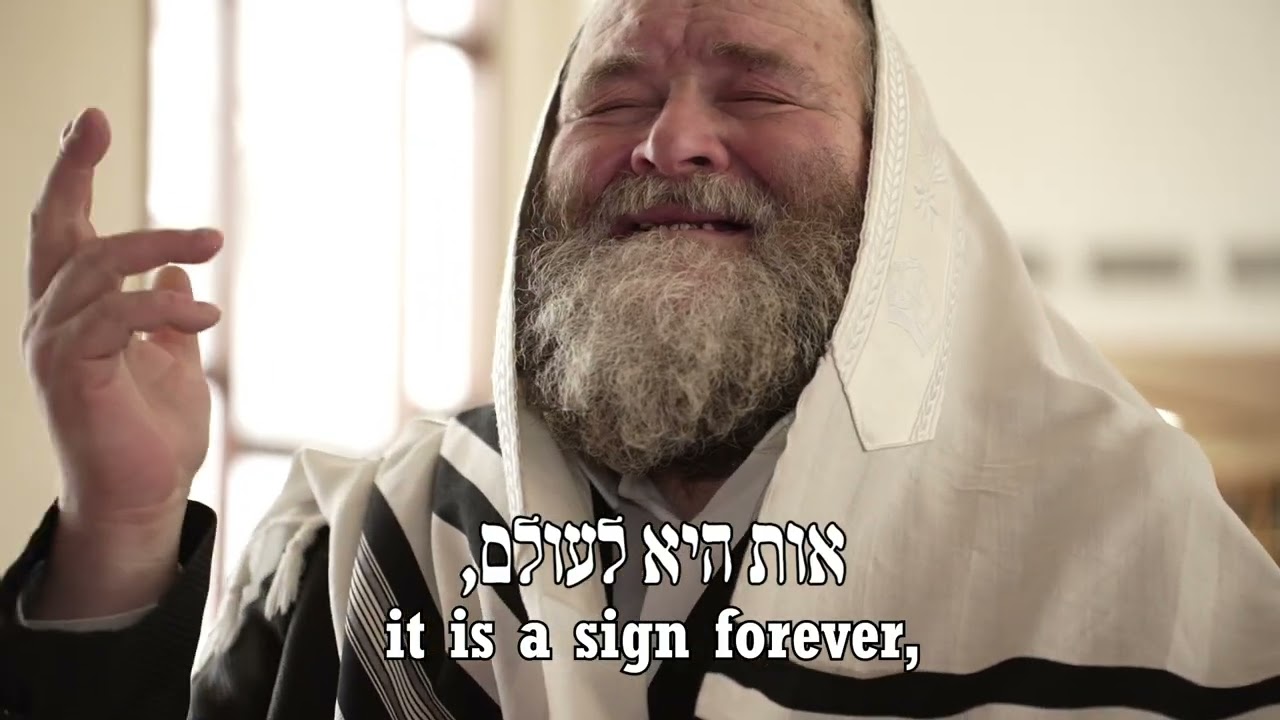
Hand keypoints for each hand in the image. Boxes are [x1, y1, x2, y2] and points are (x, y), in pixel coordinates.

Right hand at [22, 108, 223, 617]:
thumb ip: (166, 316)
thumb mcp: (171, 361)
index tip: (87, 120)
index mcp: (74, 312)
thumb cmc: (152, 435)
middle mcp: (51, 320)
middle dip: (69, 169)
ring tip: (211, 243)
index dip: (70, 174)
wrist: (142, 499)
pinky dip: (161, 309)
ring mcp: (53, 345)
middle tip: (95, 119)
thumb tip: (178, 277)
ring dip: (157, 244)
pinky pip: (114, 317)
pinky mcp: (70, 371)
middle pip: (55, 229)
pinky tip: (205, 317)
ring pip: (96, 265)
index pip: (62, 231)